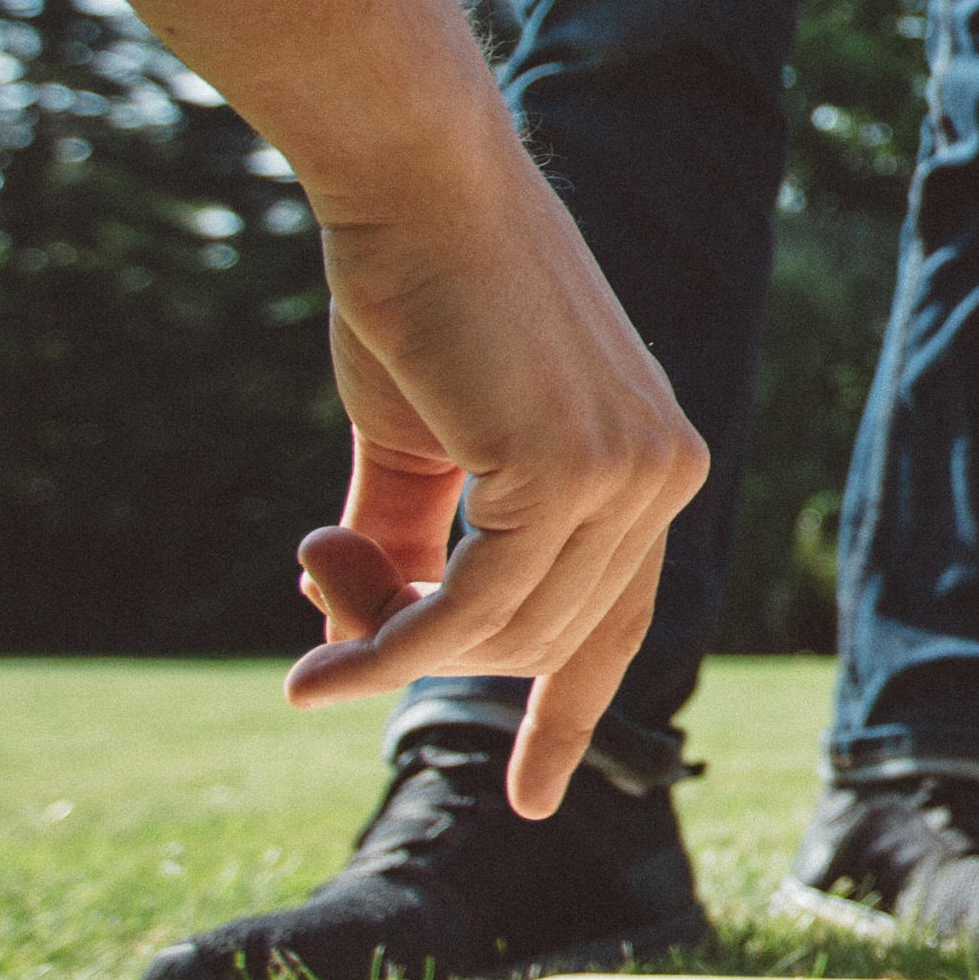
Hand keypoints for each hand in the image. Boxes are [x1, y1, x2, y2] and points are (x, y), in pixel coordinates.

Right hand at [275, 129, 707, 815]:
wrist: (416, 185)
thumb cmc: (419, 295)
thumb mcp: (427, 445)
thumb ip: (424, 543)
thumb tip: (388, 646)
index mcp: (655, 463)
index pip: (622, 619)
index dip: (570, 713)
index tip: (532, 795)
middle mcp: (667, 474)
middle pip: (543, 640)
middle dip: (417, 640)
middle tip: (318, 571)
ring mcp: (632, 476)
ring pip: (504, 638)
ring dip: (386, 636)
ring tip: (315, 557)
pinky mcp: (570, 476)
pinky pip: (466, 616)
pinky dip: (382, 655)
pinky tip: (311, 677)